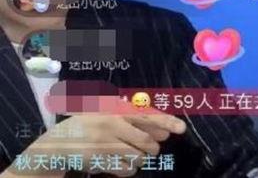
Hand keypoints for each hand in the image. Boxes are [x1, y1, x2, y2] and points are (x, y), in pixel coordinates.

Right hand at [9, 100, 185, 176]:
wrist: (54, 145)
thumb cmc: (87, 125)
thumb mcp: (106, 111)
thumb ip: (133, 116)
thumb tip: (165, 129)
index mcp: (115, 109)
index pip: (146, 115)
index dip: (166, 121)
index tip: (181, 128)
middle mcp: (111, 123)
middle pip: (147, 141)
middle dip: (152, 148)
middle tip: (151, 148)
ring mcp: (105, 143)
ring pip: (139, 158)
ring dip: (139, 160)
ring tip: (128, 154)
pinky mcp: (99, 161)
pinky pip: (126, 170)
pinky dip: (128, 170)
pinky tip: (119, 164)